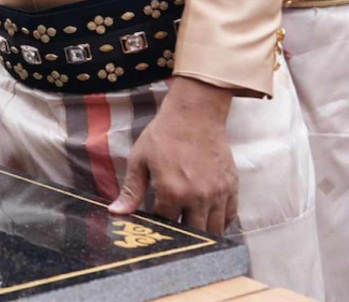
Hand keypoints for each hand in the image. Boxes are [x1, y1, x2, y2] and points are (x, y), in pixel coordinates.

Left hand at [109, 77, 237, 233]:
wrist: (194, 114)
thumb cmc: (163, 135)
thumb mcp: (139, 160)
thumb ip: (131, 190)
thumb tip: (117, 212)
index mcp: (172, 191)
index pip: (165, 223)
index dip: (158, 225)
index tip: (154, 222)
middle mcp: (198, 197)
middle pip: (192, 232)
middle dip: (181, 233)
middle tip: (174, 227)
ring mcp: (218, 193)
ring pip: (214, 230)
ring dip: (202, 232)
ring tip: (191, 226)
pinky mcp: (231, 186)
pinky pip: (230, 216)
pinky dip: (221, 222)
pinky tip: (209, 219)